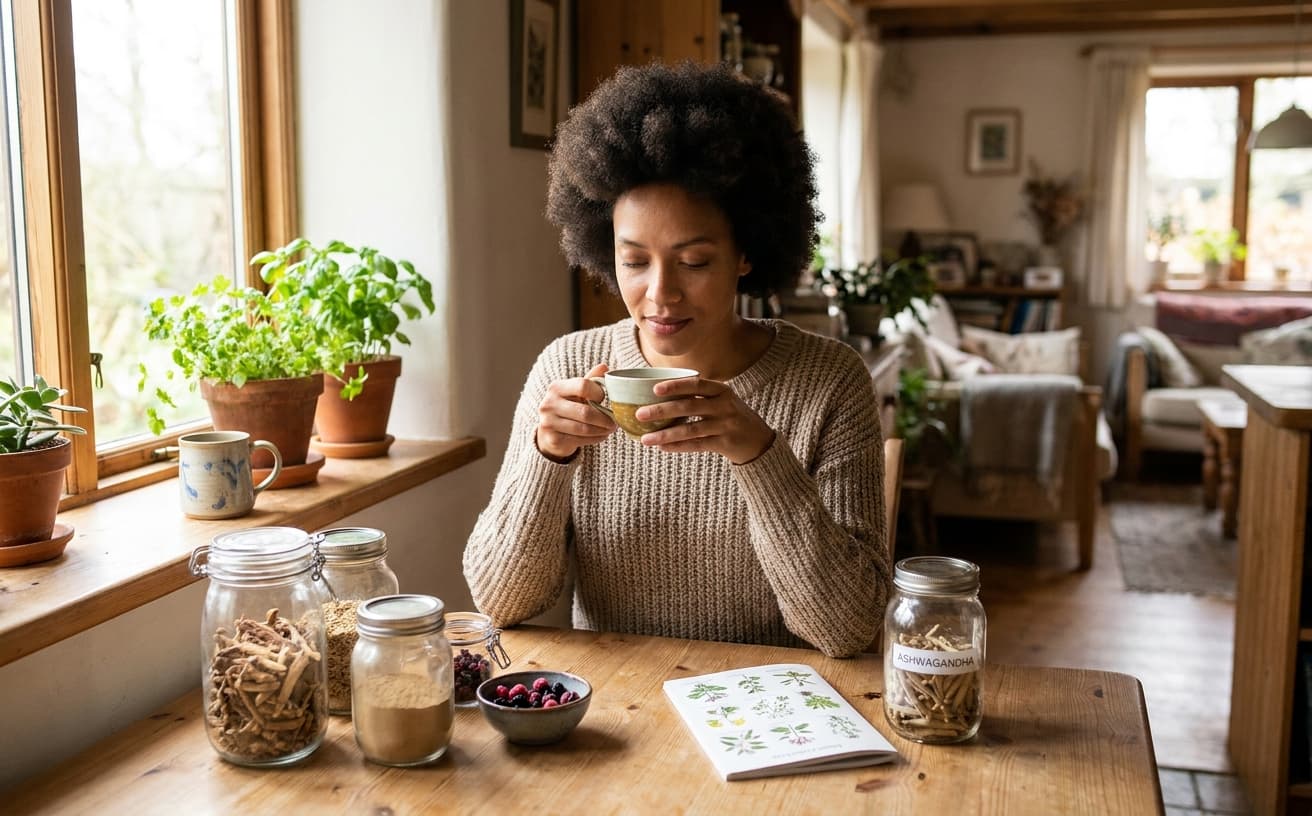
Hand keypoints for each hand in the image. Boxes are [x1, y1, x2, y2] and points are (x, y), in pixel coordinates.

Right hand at [535, 363, 616, 461]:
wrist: (549, 433)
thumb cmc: (568, 408)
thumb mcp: (576, 392)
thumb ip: (590, 380)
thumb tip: (604, 366)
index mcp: (556, 388)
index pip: (582, 385)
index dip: (598, 392)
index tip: (604, 398)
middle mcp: (549, 404)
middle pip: (585, 412)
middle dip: (604, 418)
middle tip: (615, 421)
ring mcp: (549, 423)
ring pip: (584, 428)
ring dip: (602, 430)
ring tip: (611, 428)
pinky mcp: (553, 439)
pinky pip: (581, 440)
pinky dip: (596, 438)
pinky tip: (602, 435)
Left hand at [635, 375, 775, 464]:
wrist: (759, 440)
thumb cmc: (731, 417)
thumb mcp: (721, 400)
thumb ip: (698, 396)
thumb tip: (658, 394)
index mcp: (722, 391)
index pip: (697, 384)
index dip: (676, 385)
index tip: (654, 388)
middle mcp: (725, 406)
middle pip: (689, 406)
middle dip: (662, 410)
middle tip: (640, 414)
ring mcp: (726, 425)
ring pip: (691, 429)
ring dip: (666, 434)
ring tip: (645, 439)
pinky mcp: (726, 443)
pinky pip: (697, 445)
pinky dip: (679, 446)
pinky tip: (663, 448)